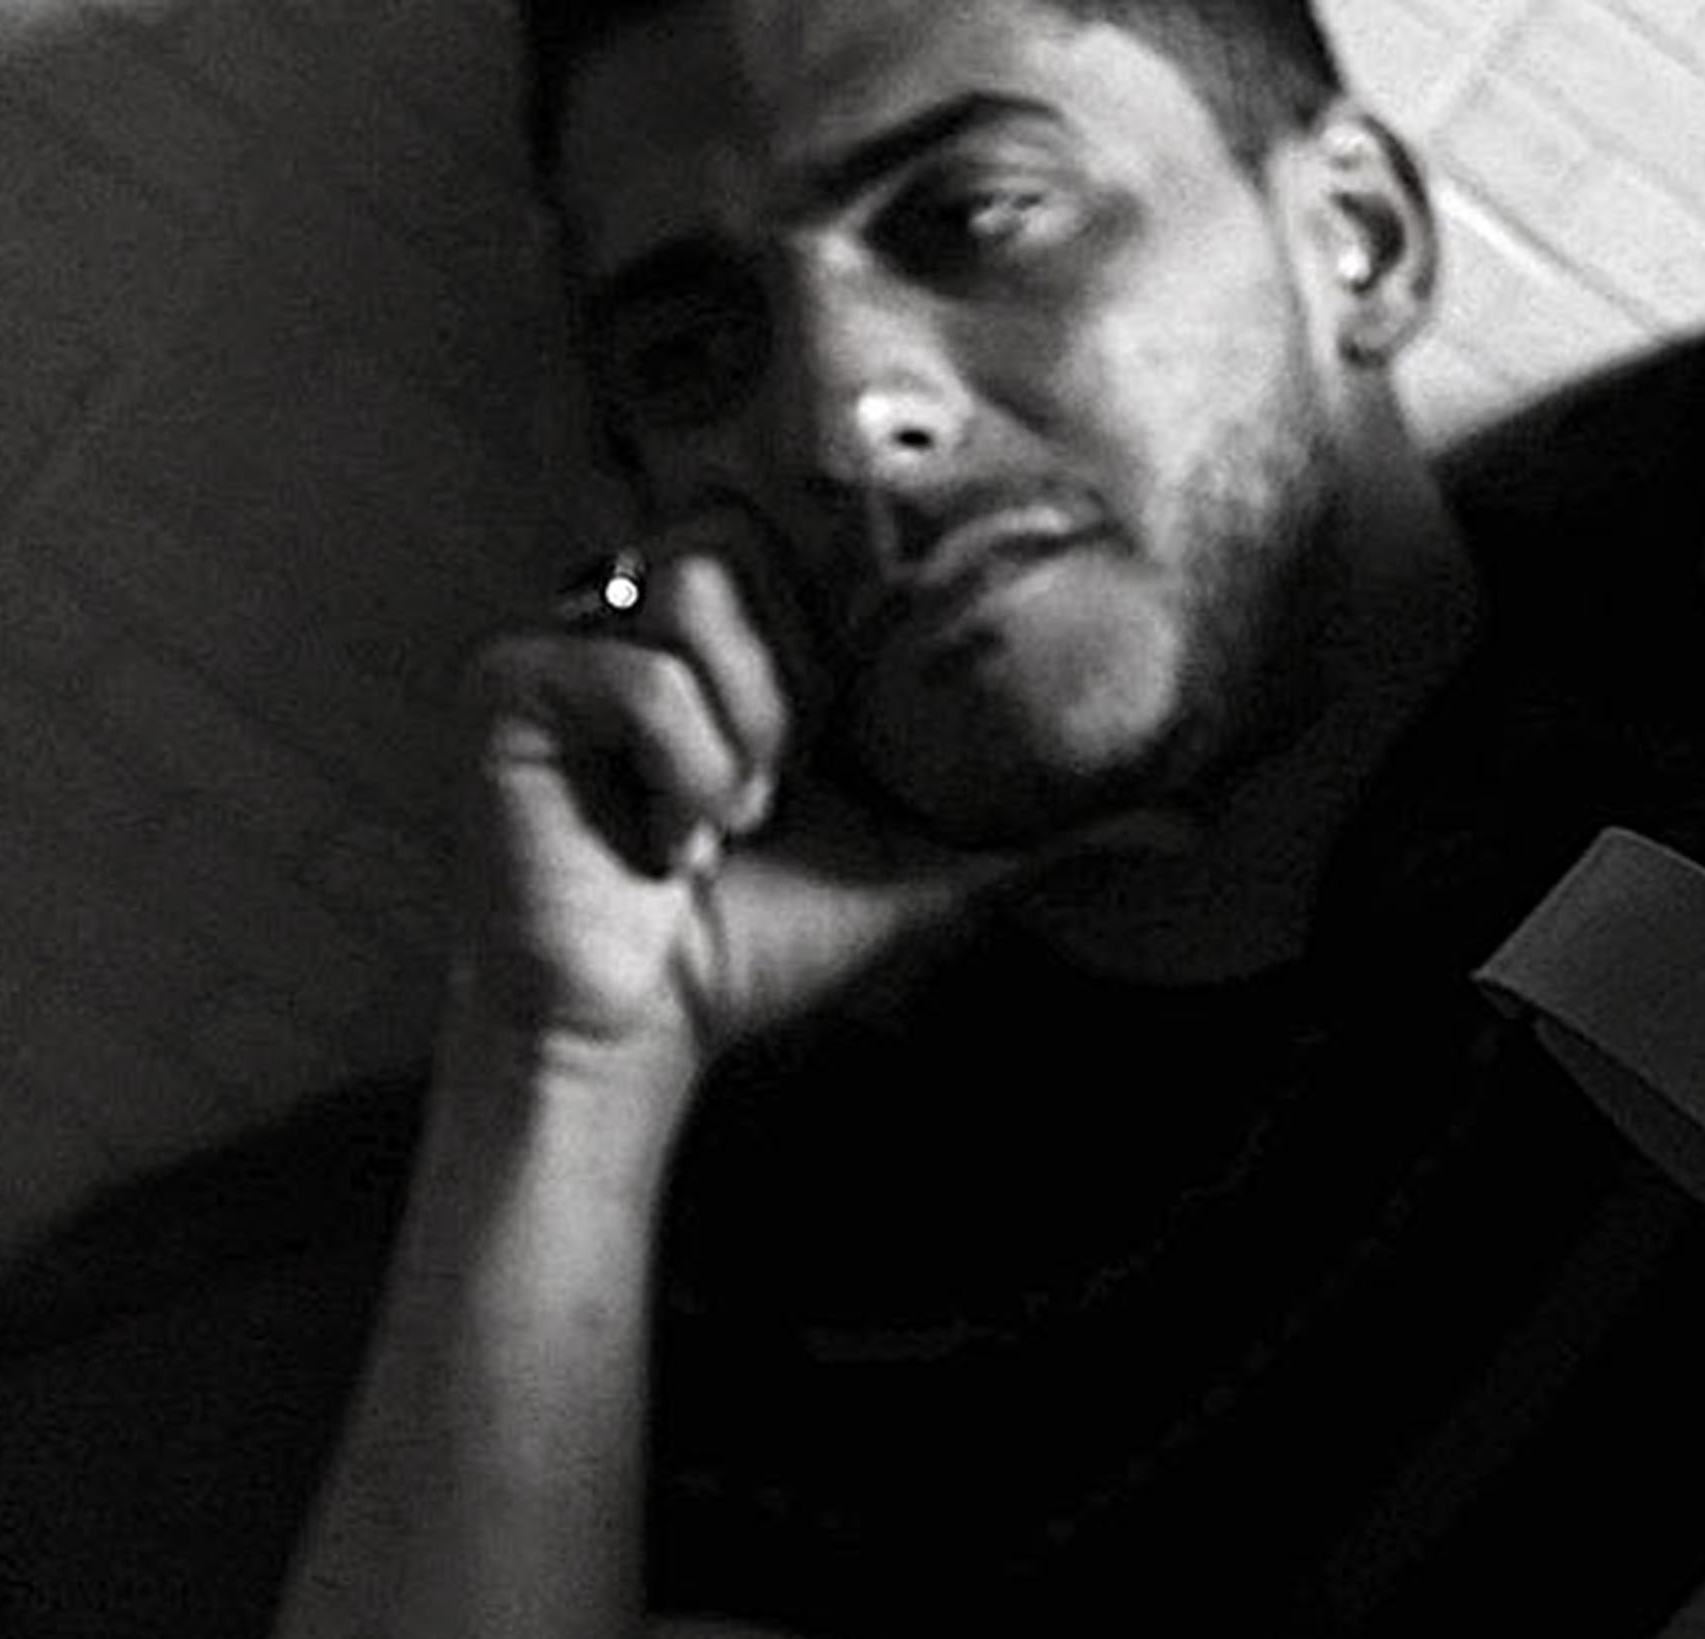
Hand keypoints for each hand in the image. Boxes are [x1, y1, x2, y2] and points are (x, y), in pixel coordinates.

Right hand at [457, 525, 1034, 1077]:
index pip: (802, 541)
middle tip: (771, 799)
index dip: (830, 632)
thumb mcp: (921, 874)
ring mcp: (576, 640)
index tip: (834, 740)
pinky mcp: (514, 685)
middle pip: (742, 543)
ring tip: (719, 822)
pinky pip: (630, 667)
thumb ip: (1041, 835)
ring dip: (735, 730)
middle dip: (785, 690)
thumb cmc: (750, 949)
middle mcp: (650, 617)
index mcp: (737, 636)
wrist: (639, 1031)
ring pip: (693, 591)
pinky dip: (674, 764)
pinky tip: (661, 841)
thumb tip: (1190, 827)